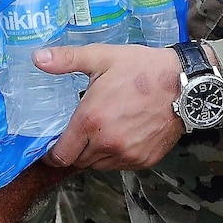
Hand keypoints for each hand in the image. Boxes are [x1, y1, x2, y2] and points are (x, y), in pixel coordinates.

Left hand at [33, 43, 184, 170]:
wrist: (185, 84)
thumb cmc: (142, 69)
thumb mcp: (102, 57)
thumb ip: (67, 60)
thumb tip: (37, 58)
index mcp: (91, 120)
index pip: (60, 155)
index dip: (52, 152)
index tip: (52, 143)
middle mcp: (107, 143)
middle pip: (77, 161)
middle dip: (74, 149)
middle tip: (80, 130)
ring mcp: (127, 154)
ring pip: (98, 165)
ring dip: (94, 152)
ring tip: (102, 129)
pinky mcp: (144, 160)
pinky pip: (119, 165)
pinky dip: (115, 154)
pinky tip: (121, 133)